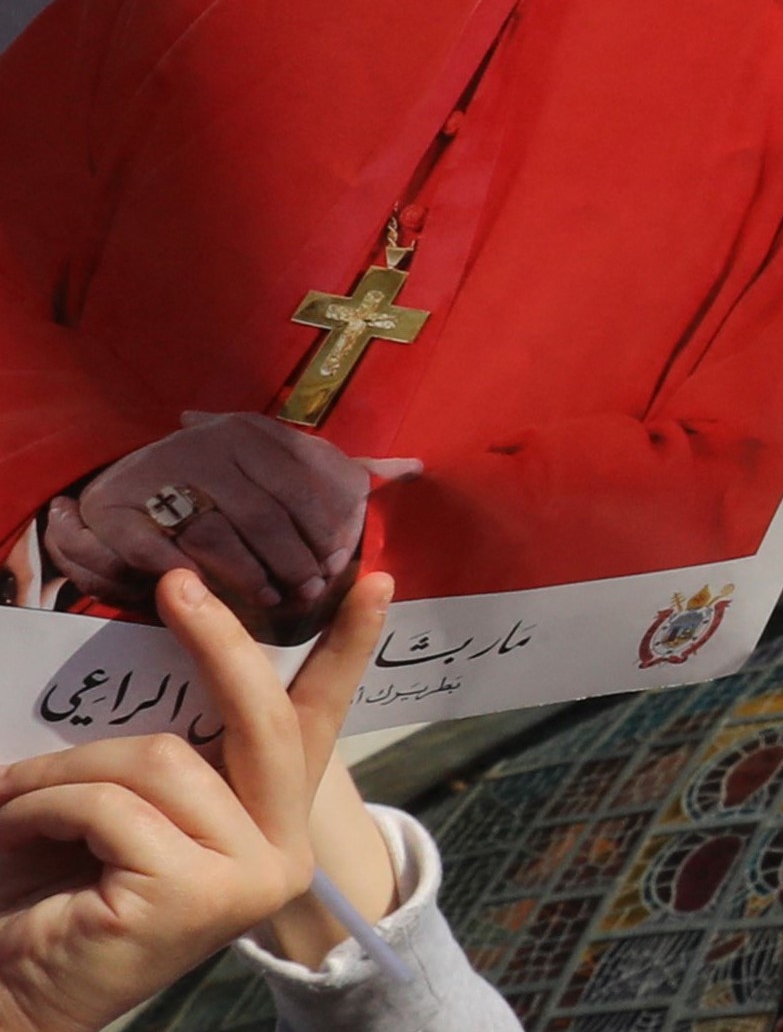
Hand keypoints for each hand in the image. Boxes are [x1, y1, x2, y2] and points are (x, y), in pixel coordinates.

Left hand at [0, 569, 385, 1031]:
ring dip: (66, 768)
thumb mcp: (127, 804)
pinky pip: (113, 805)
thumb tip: (173, 647)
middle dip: (219, 642)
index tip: (375, 582)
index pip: (312, 725)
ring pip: (163, 760)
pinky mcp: (198, 893)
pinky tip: (14, 830)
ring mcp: (250, 875)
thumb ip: (166, 751)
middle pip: (261, 720)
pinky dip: (43, 804)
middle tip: (177, 587)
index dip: (345, 651)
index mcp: (268, 823)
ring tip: (14, 795)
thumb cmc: (57, 890)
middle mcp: (280, 851)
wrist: (15, 994)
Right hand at [47, 414, 418, 637]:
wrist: (125, 492)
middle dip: (294, 558)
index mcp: (251, 431)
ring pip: (220, 533)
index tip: (342, 563)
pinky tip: (217, 600)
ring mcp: (158, 471)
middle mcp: (207, 441)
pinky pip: (162, 550)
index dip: (327, 527)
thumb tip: (416, 466)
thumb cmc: (225, 489)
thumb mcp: (280, 470)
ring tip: (273, 600)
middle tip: (310, 592)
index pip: (303, 481)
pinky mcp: (116, 510)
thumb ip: (342, 471)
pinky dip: (192, 580)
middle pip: (265, 512)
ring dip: (252, 574)